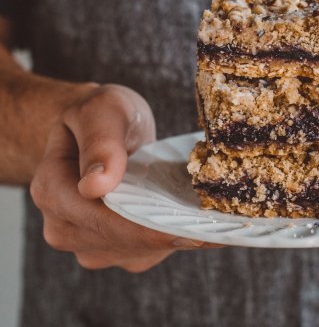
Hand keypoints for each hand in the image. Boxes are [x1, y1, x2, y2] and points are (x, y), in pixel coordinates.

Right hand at [30, 83, 219, 271]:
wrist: (101, 127)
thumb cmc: (101, 114)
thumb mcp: (103, 111)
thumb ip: (100, 142)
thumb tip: (97, 185)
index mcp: (54, 191)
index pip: (106, 221)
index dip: (153, 226)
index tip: (196, 226)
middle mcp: (64, 227)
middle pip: (126, 242)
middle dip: (173, 231)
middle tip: (221, 222)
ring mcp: (89, 243)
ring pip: (141, 251)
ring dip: (178, 235)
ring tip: (214, 216)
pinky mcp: (113, 248)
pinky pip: (149, 251)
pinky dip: (175, 235)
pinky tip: (198, 217)